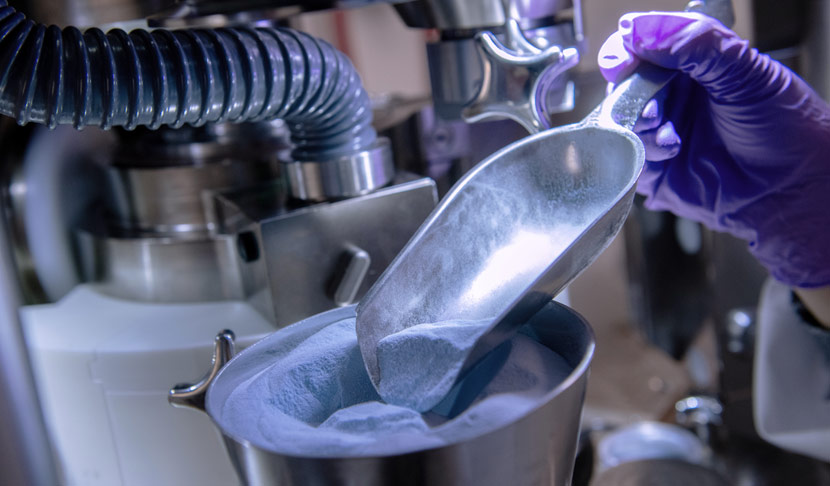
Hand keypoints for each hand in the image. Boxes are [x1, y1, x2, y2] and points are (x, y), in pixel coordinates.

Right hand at [597, 12, 829, 288]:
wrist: (792, 189)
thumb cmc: (783, 127)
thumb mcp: (744, 73)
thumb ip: (695, 43)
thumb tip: (637, 28)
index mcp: (692, 65)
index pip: (642, 46)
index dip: (624, 52)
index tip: (621, 64)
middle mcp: (672, 96)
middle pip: (623, 85)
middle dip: (632, 95)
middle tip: (654, 110)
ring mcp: (660, 133)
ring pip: (621, 122)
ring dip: (641, 127)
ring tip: (672, 137)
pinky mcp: (653, 171)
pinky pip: (625, 158)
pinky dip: (641, 153)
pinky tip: (671, 153)